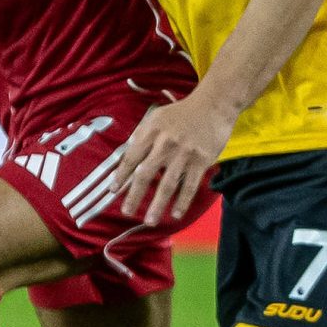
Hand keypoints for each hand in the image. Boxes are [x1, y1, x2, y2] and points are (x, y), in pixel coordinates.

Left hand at [109, 92, 237, 226]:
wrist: (213, 105)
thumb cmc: (182, 113)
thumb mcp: (157, 117)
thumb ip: (141, 135)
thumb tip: (127, 154)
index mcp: (151, 132)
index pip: (131, 157)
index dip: (121, 175)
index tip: (113, 190)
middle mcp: (165, 143)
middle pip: (145, 174)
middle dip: (134, 195)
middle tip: (127, 212)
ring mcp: (184, 153)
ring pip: (167, 184)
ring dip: (157, 205)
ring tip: (149, 221)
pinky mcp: (201, 161)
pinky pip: (189, 185)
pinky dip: (182, 202)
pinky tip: (175, 214)